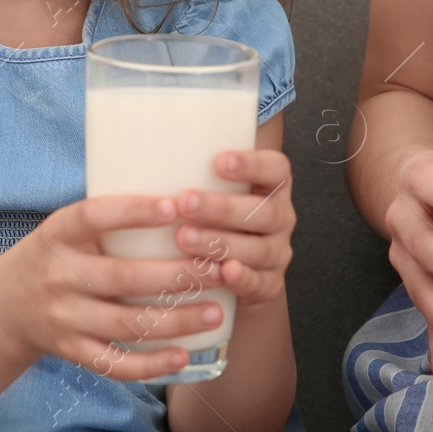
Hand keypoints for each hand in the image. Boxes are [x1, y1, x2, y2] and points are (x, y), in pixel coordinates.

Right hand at [0, 194, 227, 381]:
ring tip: (216, 312)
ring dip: (178, 320)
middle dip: (178, 275)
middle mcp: (59, 275)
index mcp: (58, 234)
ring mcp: (64, 318)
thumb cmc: (55, 256)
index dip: (133, 211)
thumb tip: (181, 195)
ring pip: (128, 323)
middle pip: (124, 277)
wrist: (4, 307)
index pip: (94, 216)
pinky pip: (115, 363)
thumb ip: (108, 216)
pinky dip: (151, 364)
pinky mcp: (72, 351)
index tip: (174, 206)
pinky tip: (183, 355)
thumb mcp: (65, 228)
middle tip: (219, 269)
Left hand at [172, 148, 294, 306]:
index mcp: (272, 186)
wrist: (233, 262)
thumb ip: (195, 168)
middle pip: (263, 211)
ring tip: (183, 238)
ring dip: (221, 243)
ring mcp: (277, 251)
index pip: (275, 169)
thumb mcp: (213, 185)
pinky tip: (223, 273)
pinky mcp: (270, 284)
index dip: (252, 164)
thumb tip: (152, 147)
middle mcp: (280, 217)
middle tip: (185, 203)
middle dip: (222, 208)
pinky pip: (261, 284)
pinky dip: (243, 279)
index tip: (218, 161)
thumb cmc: (212, 210)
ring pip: (259, 248)